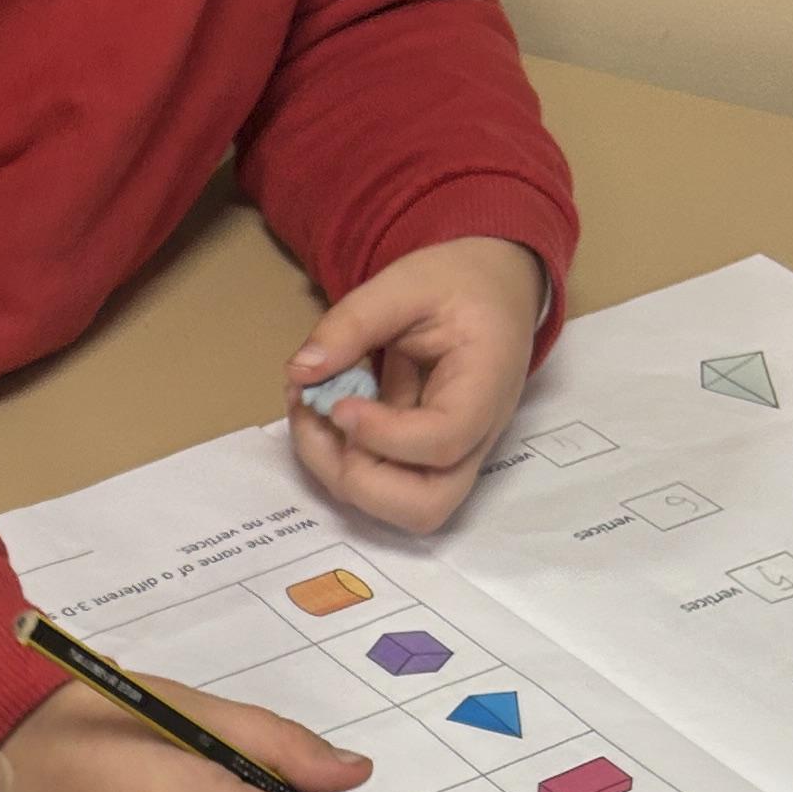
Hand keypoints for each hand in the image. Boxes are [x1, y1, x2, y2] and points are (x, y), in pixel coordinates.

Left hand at [287, 237, 546, 533]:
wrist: (491, 293)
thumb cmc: (457, 285)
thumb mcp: (405, 282)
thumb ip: (353, 321)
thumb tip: (301, 372)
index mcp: (486, 385)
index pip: (443, 441)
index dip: (382, 435)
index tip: (338, 403)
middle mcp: (477, 438)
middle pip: (426, 507)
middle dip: (355, 477)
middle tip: (319, 416)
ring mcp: (451, 458)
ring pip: (400, 509)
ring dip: (339, 472)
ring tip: (309, 412)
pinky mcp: (421, 461)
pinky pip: (382, 485)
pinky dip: (338, 460)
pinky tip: (319, 413)